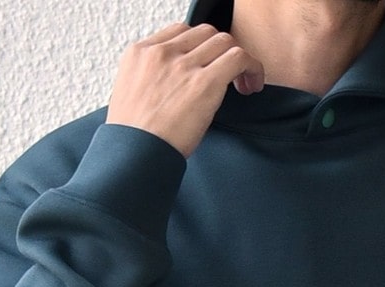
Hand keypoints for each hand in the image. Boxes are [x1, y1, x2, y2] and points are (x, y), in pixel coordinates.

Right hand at [105, 22, 264, 158]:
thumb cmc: (134, 140)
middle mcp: (161, 52)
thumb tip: (174, 86)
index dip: (201, 48)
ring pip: (224, 42)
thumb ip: (151, 81)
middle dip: (221, 52)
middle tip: (230, 76)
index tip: (209, 65)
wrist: (134, 155)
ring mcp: (183, 65)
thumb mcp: (130, 97)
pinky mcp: (204, 83)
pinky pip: (238, 58)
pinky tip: (253, 84)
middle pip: (205, 33)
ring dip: (239, 59)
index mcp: (141, 53)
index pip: (181, 32)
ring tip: (244, 84)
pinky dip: (253, 67)